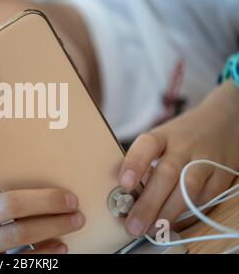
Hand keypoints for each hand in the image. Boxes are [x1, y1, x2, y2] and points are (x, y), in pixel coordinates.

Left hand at [118, 80, 238, 236]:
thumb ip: (145, 160)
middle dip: (149, 203)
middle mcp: (184, 146)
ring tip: (152, 230)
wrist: (224, 119)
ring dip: (168, 213)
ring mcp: (206, 161)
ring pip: (188, 189)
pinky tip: (173, 225)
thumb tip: (124, 193)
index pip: (147, 146)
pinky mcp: (223, 175)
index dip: (135, 164)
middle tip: (133, 225)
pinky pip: (206, 199)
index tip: (124, 184)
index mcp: (163, 135)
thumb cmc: (182, 135)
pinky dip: (189, 215)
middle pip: (166, 174)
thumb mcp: (162, 138)